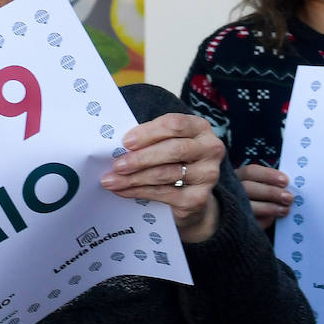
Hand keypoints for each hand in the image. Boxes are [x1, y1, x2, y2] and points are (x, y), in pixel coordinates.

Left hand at [102, 113, 224, 242]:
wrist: (191, 197)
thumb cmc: (173, 162)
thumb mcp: (165, 144)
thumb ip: (149, 141)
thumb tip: (117, 148)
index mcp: (200, 127)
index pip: (175, 124)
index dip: (149, 132)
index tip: (126, 142)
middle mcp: (210, 149)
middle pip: (173, 149)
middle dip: (141, 158)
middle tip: (117, 165)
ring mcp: (208, 175)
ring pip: (166, 173)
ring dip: (134, 178)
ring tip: (112, 180)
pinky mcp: (199, 198)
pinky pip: (164, 193)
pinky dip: (139, 192)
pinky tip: (123, 191)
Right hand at [234, 164, 291, 230]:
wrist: (242, 223)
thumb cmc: (256, 199)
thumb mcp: (260, 187)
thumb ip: (271, 185)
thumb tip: (287, 188)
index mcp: (238, 178)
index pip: (250, 172)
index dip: (268, 175)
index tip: (285, 181)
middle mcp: (231, 191)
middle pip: (248, 187)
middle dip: (271, 192)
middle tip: (289, 197)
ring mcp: (231, 207)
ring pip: (247, 206)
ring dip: (268, 207)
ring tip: (284, 210)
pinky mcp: (234, 225)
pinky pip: (248, 222)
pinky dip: (262, 220)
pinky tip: (272, 219)